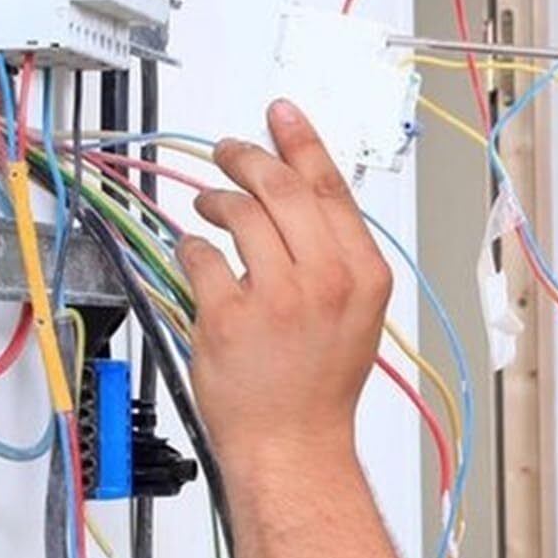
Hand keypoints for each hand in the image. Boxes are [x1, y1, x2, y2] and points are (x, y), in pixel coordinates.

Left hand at [178, 100, 392, 474]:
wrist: (294, 444)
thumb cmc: (320, 386)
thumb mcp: (356, 313)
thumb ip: (336, 255)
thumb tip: (299, 196)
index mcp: (364, 275)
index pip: (330, 188)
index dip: (302, 141)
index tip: (282, 113)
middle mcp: (326, 280)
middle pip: (280, 188)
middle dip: (248, 159)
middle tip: (229, 153)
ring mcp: (278, 297)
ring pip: (238, 213)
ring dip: (216, 201)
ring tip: (210, 208)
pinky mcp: (230, 315)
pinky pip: (200, 255)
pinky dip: (193, 249)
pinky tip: (197, 258)